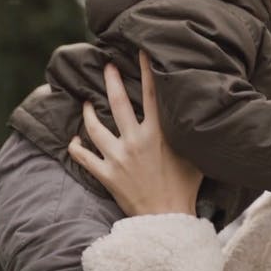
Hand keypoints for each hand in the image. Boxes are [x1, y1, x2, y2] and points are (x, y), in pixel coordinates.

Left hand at [68, 51, 202, 216]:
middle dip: (110, 80)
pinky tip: (74, 140)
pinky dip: (76, 148)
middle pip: (117, 102)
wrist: (168, 218)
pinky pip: (84, 157)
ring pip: (95, 127)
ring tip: (85, 102)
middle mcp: (136, 140)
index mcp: (159, 133)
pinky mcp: (106, 174)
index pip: (150, 93)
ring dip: (88, 112)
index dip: (145, 70)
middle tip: (105, 66)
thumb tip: (196, 113)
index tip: (139, 52)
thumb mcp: (193, 154)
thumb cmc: (185, 186)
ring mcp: (118, 157)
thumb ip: (188, 132)